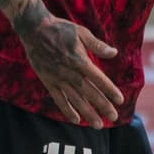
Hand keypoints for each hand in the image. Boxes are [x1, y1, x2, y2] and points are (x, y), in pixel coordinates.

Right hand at [15, 10, 123, 127]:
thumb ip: (97, 45)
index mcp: (80, 60)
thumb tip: (114, 53)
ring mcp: (57, 78)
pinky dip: (66, 110)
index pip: (99, 79)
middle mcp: (69, 72)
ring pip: (74, 100)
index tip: (120, 100)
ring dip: (87, 113)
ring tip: (98, 125)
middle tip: (114, 117)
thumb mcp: (81, 32)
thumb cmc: (60, 29)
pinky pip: (58, 98)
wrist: (33, 29)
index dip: (110, 90)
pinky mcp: (47, 81)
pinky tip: (75, 120)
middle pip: (89, 92)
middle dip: (102, 106)